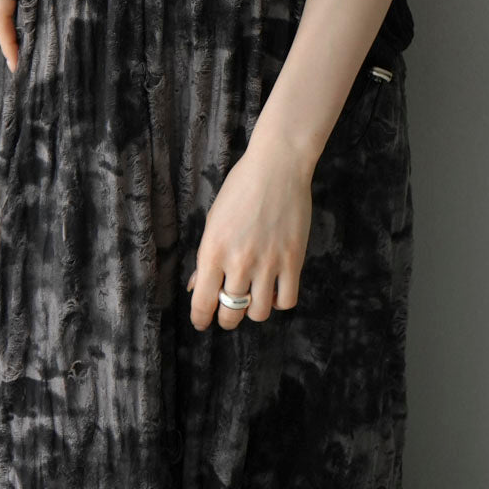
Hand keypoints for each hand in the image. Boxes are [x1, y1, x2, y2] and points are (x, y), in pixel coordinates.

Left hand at [185, 138, 312, 330]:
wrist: (277, 166)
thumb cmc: (240, 188)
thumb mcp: (214, 220)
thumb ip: (204, 257)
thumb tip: (196, 287)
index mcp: (213, 250)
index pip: (203, 302)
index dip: (201, 318)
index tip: (202, 322)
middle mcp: (238, 261)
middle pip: (231, 312)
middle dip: (226, 318)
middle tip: (227, 313)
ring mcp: (268, 263)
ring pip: (259, 313)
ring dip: (253, 310)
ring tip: (252, 298)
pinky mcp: (293, 260)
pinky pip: (286, 300)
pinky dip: (279, 301)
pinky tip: (274, 289)